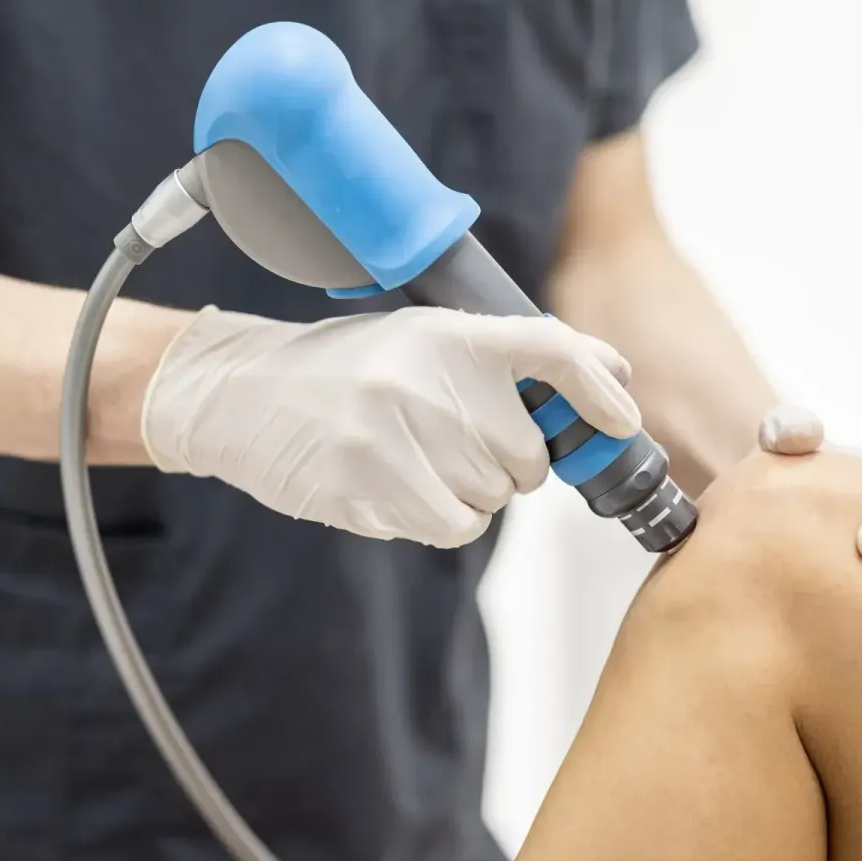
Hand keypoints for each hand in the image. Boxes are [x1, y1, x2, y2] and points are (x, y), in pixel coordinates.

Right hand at [143, 306, 639, 547]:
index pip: (550, 349)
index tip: (623, 419)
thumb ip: (509, 356)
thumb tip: (612, 370)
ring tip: (410, 458)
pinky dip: (440, 518)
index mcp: (446, 333)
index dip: (599, 387)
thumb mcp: (421, 340)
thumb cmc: (340, 369)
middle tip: (449, 440)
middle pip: (527, 455)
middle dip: (504, 462)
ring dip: (467, 492)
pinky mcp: (370, 488)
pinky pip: (454, 526)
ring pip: (492, 498)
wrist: (238, 393)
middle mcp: (427, 380)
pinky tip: (398, 488)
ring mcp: (396, 436)